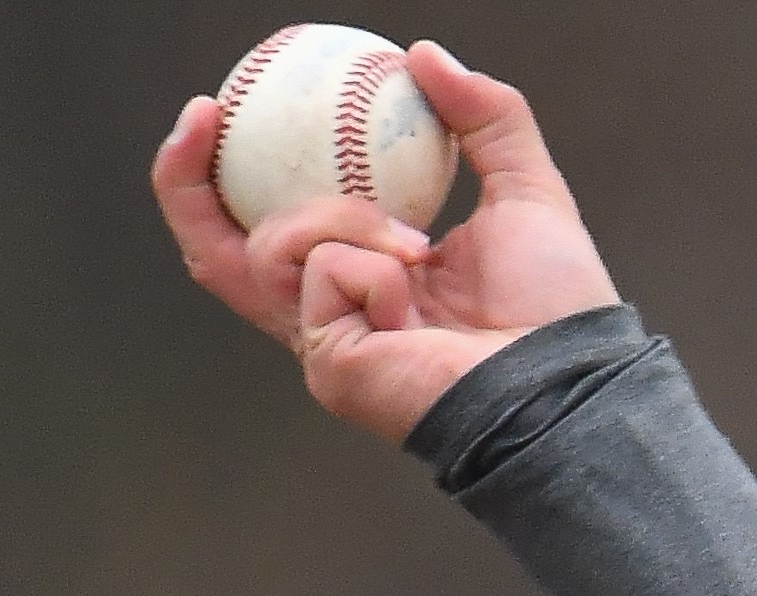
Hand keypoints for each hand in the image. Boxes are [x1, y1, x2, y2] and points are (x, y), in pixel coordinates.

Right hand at [152, 41, 619, 441]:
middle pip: (212, 250)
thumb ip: (486, 119)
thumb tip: (426, 54)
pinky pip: (322, 273)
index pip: (265, 227)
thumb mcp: (527, 190)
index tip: (218, 105)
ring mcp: (322, 343)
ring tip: (417, 243)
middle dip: (183, 180)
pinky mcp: (328, 364)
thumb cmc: (557, 310)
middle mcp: (331, 314)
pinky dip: (371, 267)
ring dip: (340, 218)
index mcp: (364, 279)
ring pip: (270, 243)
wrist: (573, 379)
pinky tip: (416, 302)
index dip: (219, 170)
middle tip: (204, 113)